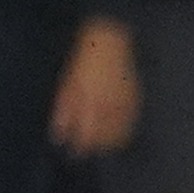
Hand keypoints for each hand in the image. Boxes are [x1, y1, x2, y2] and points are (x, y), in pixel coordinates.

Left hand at [49, 19, 139, 156]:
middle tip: (85, 151)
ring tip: (101, 146)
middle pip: (105, 136)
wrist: (110, 40)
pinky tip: (117, 133)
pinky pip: (130, 121)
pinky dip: (123, 131)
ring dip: (110, 141)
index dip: (80, 144)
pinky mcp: (135, 99)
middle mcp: (111, 105)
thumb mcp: (68, 83)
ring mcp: (126, 102)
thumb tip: (58, 132)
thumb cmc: (84, 60)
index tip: (73, 151)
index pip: (88, 133)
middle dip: (94, 145)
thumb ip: (64, 109)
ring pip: (120, 131)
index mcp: (93, 101)